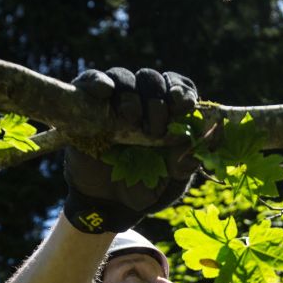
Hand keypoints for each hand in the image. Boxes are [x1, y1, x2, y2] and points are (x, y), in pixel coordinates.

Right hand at [63, 67, 198, 233]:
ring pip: (124, 77)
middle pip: (153, 78)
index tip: (183, 104)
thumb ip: (184, 168)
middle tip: (155, 129)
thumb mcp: (168, 184)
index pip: (179, 88)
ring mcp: (114, 103)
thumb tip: (196, 152)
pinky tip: (105, 92)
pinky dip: (99, 81)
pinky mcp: (87, 105)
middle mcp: (143, 103)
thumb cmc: (143, 190)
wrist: (106, 205)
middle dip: (158, 99)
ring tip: (130, 121)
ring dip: (131, 96)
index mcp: (168, 117)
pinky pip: (92, 81)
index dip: (182, 92)